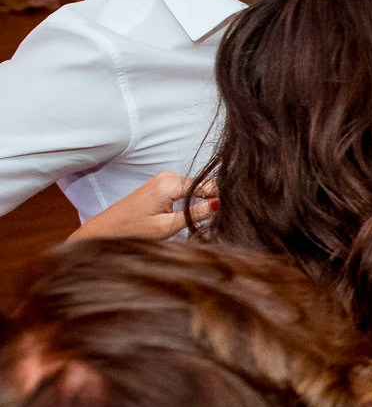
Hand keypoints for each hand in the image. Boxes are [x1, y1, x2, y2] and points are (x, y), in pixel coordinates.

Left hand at [70, 172, 215, 240]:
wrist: (104, 230)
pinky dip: (195, 201)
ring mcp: (165, 179)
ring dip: (206, 201)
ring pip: (198, 187)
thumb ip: (196, 214)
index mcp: (170, 183)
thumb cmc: (130, 231)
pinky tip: (198, 214)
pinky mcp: (162, 185)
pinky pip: (188, 190)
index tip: (232, 213)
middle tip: (223, 220)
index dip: (223, 199)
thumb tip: (221, 205)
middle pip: (205, 185)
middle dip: (215, 200)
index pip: (209, 186)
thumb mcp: (167, 226)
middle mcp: (168, 176)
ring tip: (212, 219)